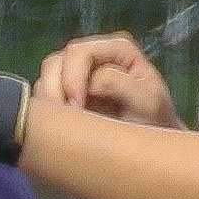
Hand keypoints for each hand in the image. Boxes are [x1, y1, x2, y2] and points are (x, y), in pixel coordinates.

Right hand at [33, 33, 177, 133]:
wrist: (152, 150)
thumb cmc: (155, 122)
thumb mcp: (146, 101)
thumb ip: (118, 84)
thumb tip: (89, 82)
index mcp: (116, 49)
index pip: (79, 52)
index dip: (73, 78)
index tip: (78, 109)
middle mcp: (94, 55)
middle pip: (56, 62)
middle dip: (55, 91)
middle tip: (64, 120)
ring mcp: (77, 74)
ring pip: (46, 79)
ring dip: (49, 103)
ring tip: (63, 126)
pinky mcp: (66, 94)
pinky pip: (43, 97)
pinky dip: (47, 112)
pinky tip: (61, 128)